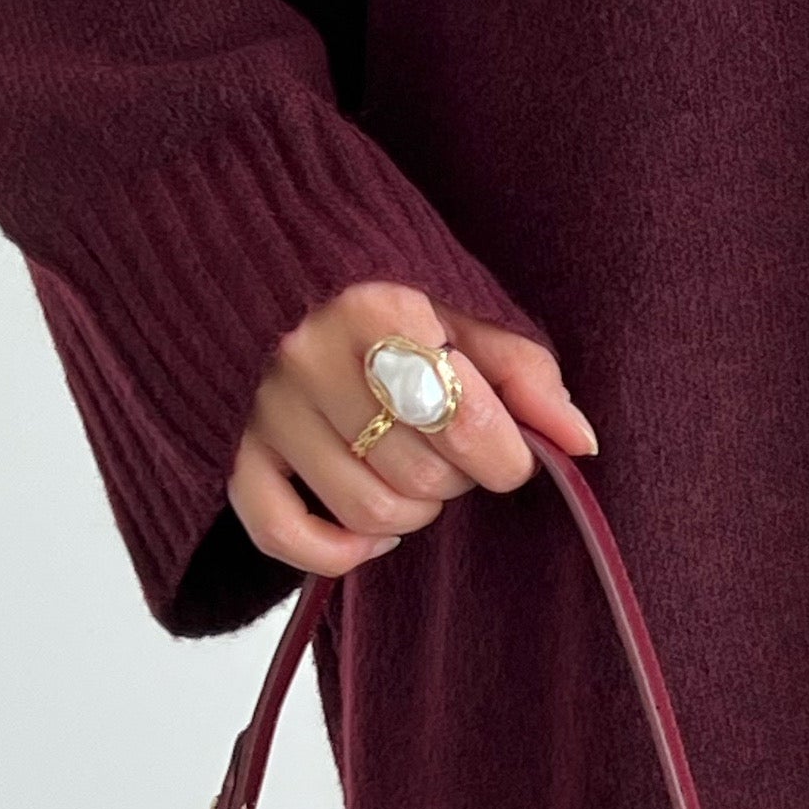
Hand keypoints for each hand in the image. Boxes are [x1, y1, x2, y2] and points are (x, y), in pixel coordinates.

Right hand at [229, 283, 599, 577]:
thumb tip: (579, 443)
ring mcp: (264, 408)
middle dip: (457, 478)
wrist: (264, 256)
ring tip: (413, 469)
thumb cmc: (375, 287)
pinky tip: (368, 531)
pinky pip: (283, 535)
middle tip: (451, 448)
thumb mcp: (460, 306)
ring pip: (366, 512)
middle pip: (420, 476)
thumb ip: (523, 372)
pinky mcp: (229, 449)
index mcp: (376, 309)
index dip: (506, 458)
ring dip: (410, 512)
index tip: (508, 451)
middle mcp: (309, 357)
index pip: (467, 425)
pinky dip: (336, 552)